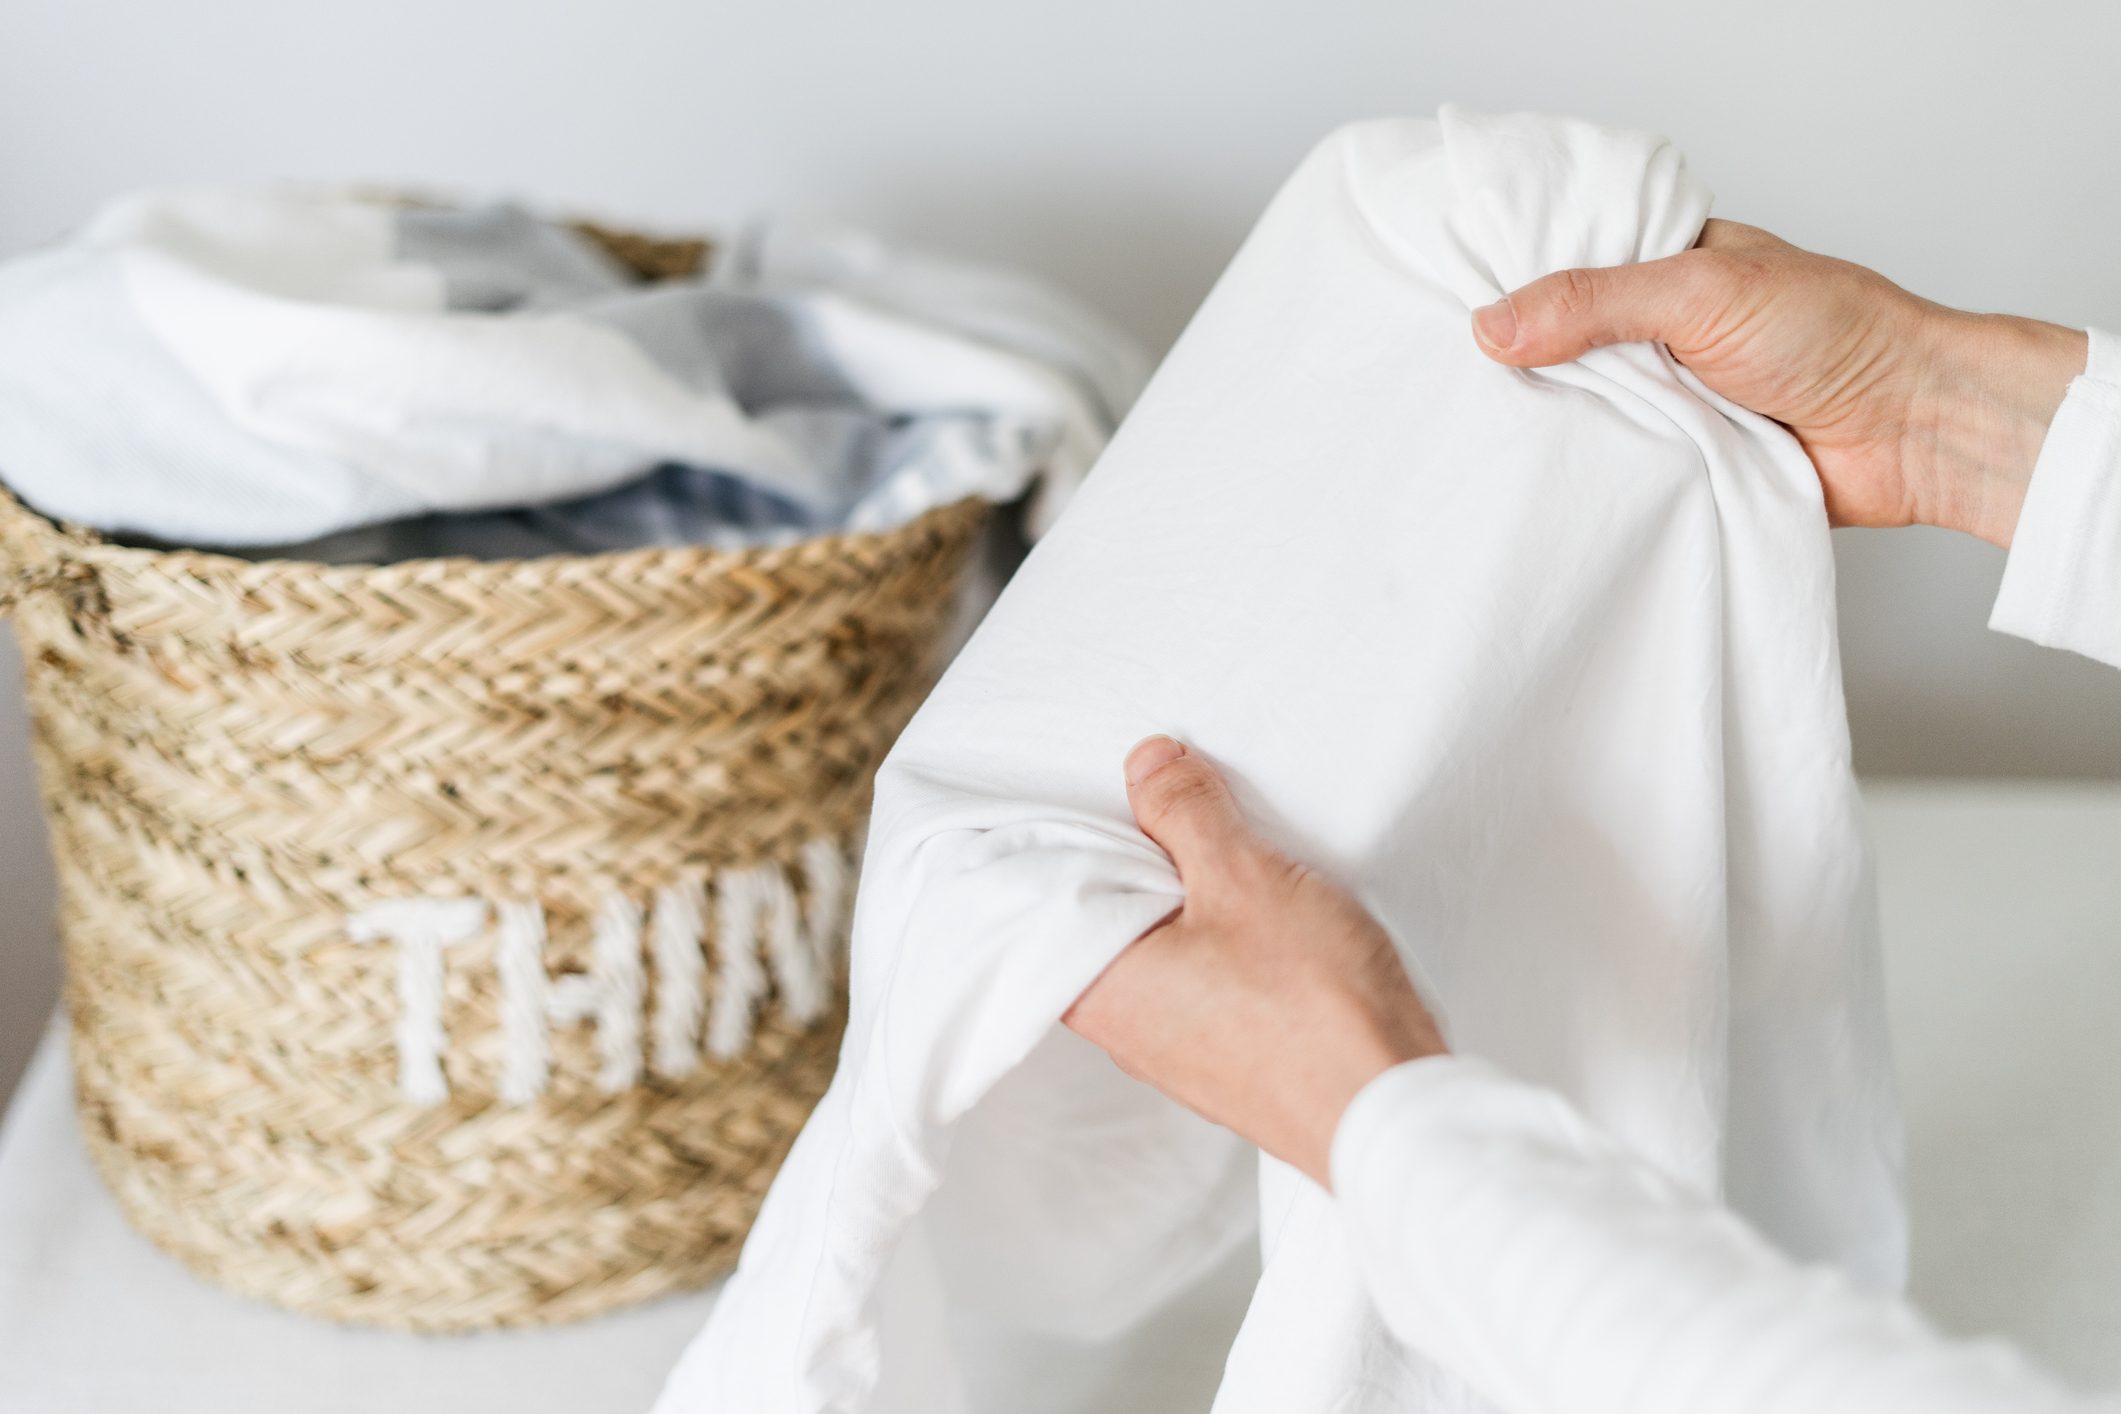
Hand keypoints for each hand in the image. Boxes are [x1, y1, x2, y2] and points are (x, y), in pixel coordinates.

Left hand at [1063, 736, 1445, 1187]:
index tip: (1109, 791)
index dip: (1075, 832)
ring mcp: (1176, 1051)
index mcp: (1097, 985)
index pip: (1046, 894)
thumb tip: (1147, 764)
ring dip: (1188, 900)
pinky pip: (1203, 982)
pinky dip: (1221, 942)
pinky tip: (1266, 919)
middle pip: (1105, 917)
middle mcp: (1123, 1029)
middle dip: (1138, 859)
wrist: (1390, 1111)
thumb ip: (1184, 812)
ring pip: (1159, 950)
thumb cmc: (1311, 1008)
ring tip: (1234, 858)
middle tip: (1179, 807)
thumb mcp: (1242, 877)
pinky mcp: (1228, 1060)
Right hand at [1470, 220, 2086, 547]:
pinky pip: (1620, 468)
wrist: (1912, 428)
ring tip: (1484, 435)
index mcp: (1673, 262)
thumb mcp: (1699, 290)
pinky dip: (1598, 475)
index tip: (1447, 306)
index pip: (1571, 264)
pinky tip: (1548, 479)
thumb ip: (1594, 302)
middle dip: (1524, 366)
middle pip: (1567, 345)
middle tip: (1453, 383)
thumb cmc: (1836, 332)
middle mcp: (1667, 329)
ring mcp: (1675, 397)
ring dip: (1562, 426)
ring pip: (1589, 410)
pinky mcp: (1685, 460)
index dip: (1513, 285)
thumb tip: (1491, 326)